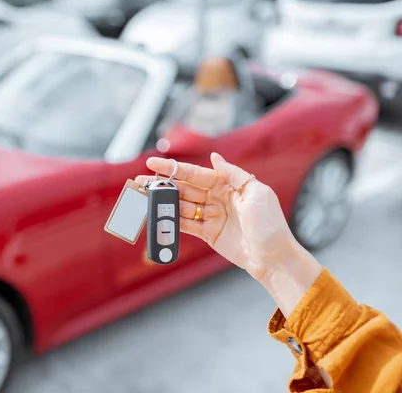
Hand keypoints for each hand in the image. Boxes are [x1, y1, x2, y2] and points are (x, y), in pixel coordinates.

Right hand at [136, 153, 321, 316]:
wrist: (273, 257)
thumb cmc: (270, 224)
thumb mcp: (257, 193)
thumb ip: (233, 174)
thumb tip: (214, 157)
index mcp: (228, 185)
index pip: (195, 173)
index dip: (173, 168)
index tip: (152, 164)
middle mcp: (217, 198)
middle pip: (184, 188)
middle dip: (162, 184)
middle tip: (139, 181)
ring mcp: (211, 215)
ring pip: (181, 205)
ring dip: (163, 202)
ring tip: (143, 198)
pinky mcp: (208, 233)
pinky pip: (186, 224)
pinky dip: (171, 221)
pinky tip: (158, 216)